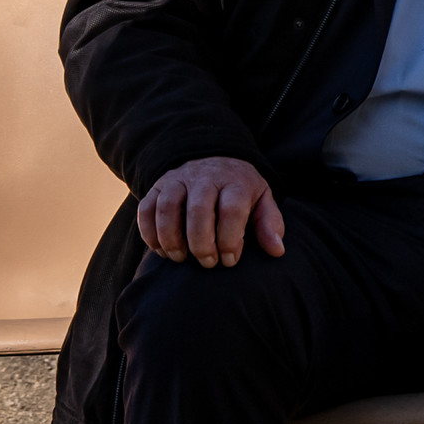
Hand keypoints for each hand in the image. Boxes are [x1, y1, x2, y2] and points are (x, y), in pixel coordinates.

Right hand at [137, 157, 285, 267]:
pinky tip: (162, 251)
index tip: (231, 260)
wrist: (216, 161)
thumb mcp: (262, 201)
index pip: (231, 209)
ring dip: (171, 239)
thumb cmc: (241, 191)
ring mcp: (178, 180)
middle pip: (198, 210)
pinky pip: (146, 209)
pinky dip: (150, 233)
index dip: (230, 239)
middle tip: (208, 263)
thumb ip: (269, 224)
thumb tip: (277, 251)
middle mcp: (205, 177)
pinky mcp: (158, 187)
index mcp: (235, 181)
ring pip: (168, 208)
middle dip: (201, 243)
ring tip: (182, 259)